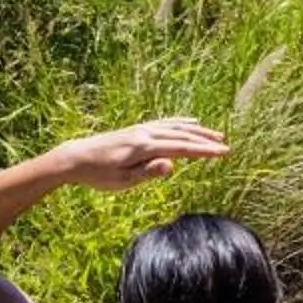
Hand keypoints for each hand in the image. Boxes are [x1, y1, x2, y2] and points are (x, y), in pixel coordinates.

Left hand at [53, 119, 227, 191]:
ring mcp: (141, 128)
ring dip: (197, 129)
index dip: (204, 151)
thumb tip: (172, 165)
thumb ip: (149, 172)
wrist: (76, 158)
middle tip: (226, 145)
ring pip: (175, 126)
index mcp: (144, 147)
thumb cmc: (99, 174)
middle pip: (182, 135)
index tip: (223, 153)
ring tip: (215, 134)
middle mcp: (145, 133)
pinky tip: (190, 121)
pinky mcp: (137, 129)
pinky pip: (165, 122)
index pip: (181, 148)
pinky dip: (180, 122)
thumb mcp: (123, 180)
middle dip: (205, 140)